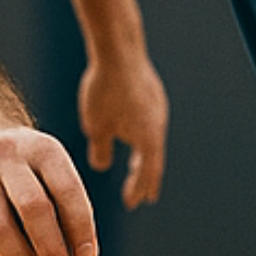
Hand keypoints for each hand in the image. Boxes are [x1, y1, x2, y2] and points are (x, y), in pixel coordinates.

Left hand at [78, 49, 168, 209]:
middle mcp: (158, 127)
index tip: (132, 204)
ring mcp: (158, 108)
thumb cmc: (105, 91)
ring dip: (146, 156)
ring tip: (140, 166)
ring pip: (153, 140)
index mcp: (148, 141)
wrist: (119, 50)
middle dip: (148, 178)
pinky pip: (150, 122)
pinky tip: (134, 130)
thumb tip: (101, 165)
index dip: (139, 190)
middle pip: (154, 159)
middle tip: (146, 195)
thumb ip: (101, 150)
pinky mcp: (152, 93)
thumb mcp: (96, 126)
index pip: (147, 174)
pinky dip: (143, 136)